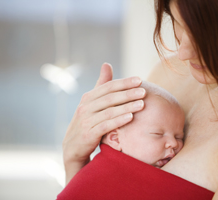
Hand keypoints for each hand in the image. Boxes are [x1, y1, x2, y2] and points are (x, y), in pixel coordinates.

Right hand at [62, 63, 145, 183]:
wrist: (73, 148)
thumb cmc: (88, 122)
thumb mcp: (92, 104)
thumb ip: (101, 86)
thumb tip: (107, 64)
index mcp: (88, 98)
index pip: (108, 86)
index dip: (124, 82)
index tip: (139, 80)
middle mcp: (85, 107)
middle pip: (110, 97)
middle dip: (128, 94)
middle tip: (144, 92)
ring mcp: (86, 121)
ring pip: (109, 111)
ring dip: (127, 107)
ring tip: (142, 104)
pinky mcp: (88, 134)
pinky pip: (106, 126)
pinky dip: (118, 120)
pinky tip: (131, 117)